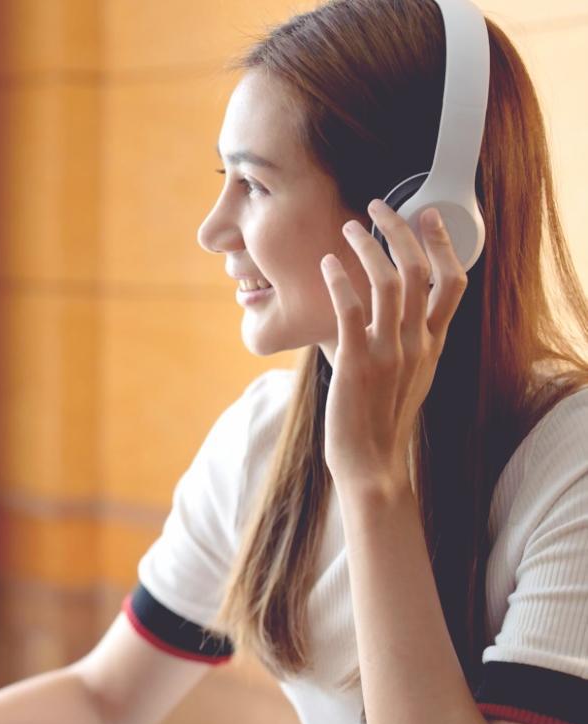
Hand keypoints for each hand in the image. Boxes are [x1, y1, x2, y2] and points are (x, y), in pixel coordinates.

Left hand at [320, 200, 467, 497]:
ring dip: (366, 247)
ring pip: (386, 283)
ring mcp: (388, 351)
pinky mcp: (355, 362)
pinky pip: (349, 311)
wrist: (372, 463)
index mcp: (432, 344)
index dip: (443, 243)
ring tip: (348, 228)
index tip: (428, 215)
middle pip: (419, 270)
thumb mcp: (409, 376)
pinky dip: (337, 281)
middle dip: (399, 231)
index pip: (452, 282)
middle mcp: (416, 343)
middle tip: (380, 206)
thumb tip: (389, 316)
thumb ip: (408, 343)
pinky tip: (325, 264)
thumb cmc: (382, 419)